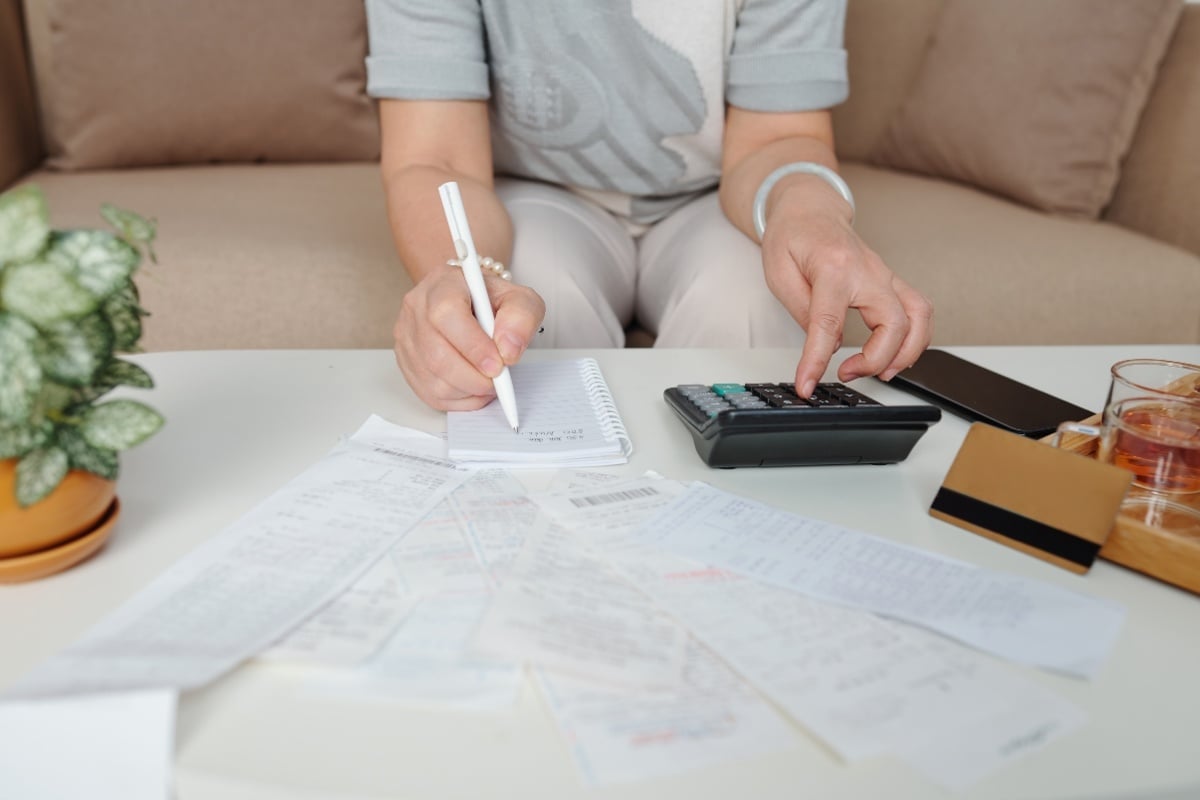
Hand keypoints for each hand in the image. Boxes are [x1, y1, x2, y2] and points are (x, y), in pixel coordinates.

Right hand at [393, 264, 544, 410]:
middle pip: (437, 355)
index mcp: (442, 284)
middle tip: (499, 380)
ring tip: (489, 381)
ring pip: (433, 380)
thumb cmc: (491, 301)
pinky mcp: (406, 363)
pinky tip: (474, 386)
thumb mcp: (519, 299)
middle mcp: (416, 308)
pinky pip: (430, 393)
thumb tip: (508, 351)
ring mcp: (407, 337)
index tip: (498, 364)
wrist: (470, 302)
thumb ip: (521, 318)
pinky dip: (459, 398)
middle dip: (475, 377)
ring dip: (469, 389)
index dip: (474, 346)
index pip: (447, 315)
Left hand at [761, 185, 932, 396]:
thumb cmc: (793, 236)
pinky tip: (897, 354)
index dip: (817, 360)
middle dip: (876, 359)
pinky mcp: (891, 282)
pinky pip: (919, 312)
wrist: (810, 211)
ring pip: (920, 316)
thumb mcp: (779, 273)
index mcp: (833, 268)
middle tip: (847, 373)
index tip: (808, 383)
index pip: (829, 323)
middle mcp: (868, 271)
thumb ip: (801, 311)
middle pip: (893, 322)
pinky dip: (915, 338)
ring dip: (907, 352)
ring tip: (882, 372)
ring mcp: (885, 275)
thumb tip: (824, 346)